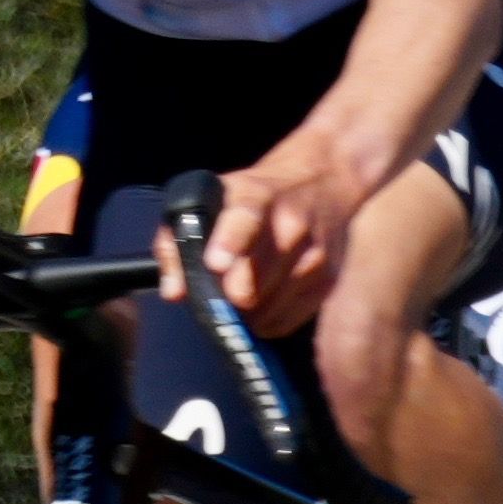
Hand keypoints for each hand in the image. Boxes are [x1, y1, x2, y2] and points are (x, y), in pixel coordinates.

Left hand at [193, 121, 399, 334]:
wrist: (324, 182)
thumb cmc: (256, 196)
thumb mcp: (213, 198)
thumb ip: (179, 241)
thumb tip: (174, 292)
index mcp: (256, 196)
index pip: (245, 219)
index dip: (230, 242)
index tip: (216, 263)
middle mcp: (290, 224)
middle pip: (253, 282)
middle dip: (227, 295)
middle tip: (219, 289)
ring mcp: (314, 254)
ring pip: (265, 309)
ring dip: (246, 310)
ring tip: (242, 287)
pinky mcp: (328, 280)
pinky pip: (284, 321)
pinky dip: (266, 318)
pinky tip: (264, 296)